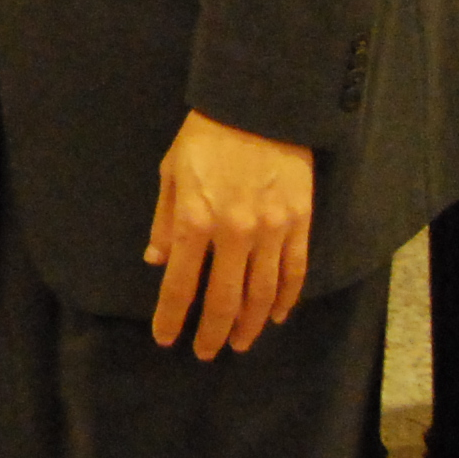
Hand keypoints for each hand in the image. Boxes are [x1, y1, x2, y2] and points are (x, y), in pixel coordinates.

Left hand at [147, 110, 313, 358]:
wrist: (258, 105)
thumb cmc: (206, 137)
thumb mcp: (172, 173)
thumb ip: (166, 222)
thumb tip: (158, 263)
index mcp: (196, 219)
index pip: (181, 284)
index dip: (172, 317)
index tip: (166, 339)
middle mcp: (234, 232)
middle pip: (224, 300)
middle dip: (212, 332)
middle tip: (206, 352)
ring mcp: (272, 230)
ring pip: (263, 295)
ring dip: (250, 324)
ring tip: (240, 342)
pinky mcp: (300, 224)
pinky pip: (295, 273)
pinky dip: (287, 300)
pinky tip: (278, 316)